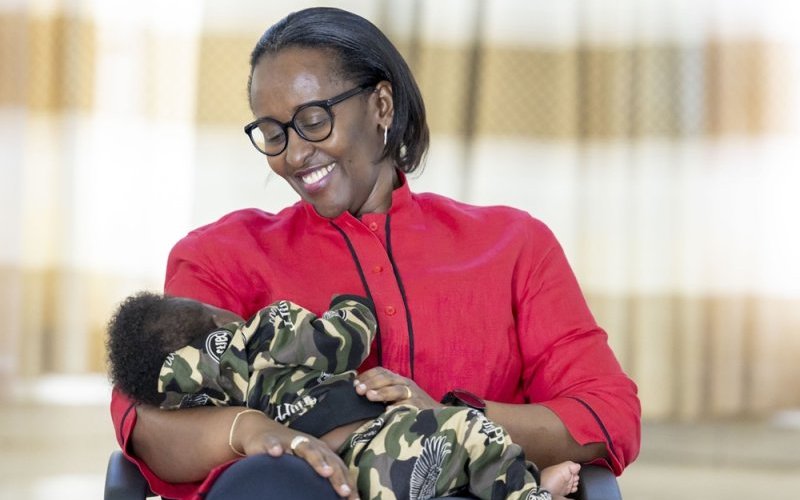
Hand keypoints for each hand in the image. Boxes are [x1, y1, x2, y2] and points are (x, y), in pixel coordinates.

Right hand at [232, 411, 358, 498]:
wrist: (262, 431)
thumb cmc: (290, 452)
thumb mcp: (308, 464)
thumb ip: (322, 478)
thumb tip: (342, 498)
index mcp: (320, 451)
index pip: (337, 467)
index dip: (346, 482)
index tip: (354, 499)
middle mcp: (309, 445)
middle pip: (326, 459)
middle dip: (337, 475)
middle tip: (345, 491)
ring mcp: (290, 441)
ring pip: (305, 448)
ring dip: (316, 459)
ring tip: (325, 472)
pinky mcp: (270, 441)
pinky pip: (272, 443)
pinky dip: (275, 447)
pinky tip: (276, 453)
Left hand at [353, 367, 438, 408]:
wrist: (437, 417)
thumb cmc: (410, 408)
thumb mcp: (395, 397)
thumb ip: (381, 393)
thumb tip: (358, 392)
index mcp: (398, 380)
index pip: (381, 371)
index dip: (367, 376)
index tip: (354, 383)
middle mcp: (405, 384)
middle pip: (387, 378)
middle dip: (371, 383)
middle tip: (358, 390)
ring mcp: (413, 395)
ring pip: (397, 389)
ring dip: (382, 392)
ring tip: (369, 396)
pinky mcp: (420, 407)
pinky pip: (408, 405)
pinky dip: (397, 407)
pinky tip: (387, 411)